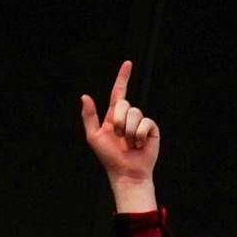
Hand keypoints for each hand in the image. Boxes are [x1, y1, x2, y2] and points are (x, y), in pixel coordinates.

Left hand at [79, 60, 160, 211]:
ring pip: (136, 113)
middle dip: (119, 121)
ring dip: (129, 131)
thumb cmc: (109, 157)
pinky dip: (140, 135)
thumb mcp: (93, 136)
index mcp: (114, 116)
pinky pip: (146, 123)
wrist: (125, 172)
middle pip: (125, 104)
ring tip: (129, 144)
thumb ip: (89, 116)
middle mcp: (128, 117)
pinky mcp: (151, 129)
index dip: (123, 78)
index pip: (119, 92)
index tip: (128, 63)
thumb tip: (85, 96)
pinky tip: (139, 145)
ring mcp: (141, 123)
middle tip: (119, 137)